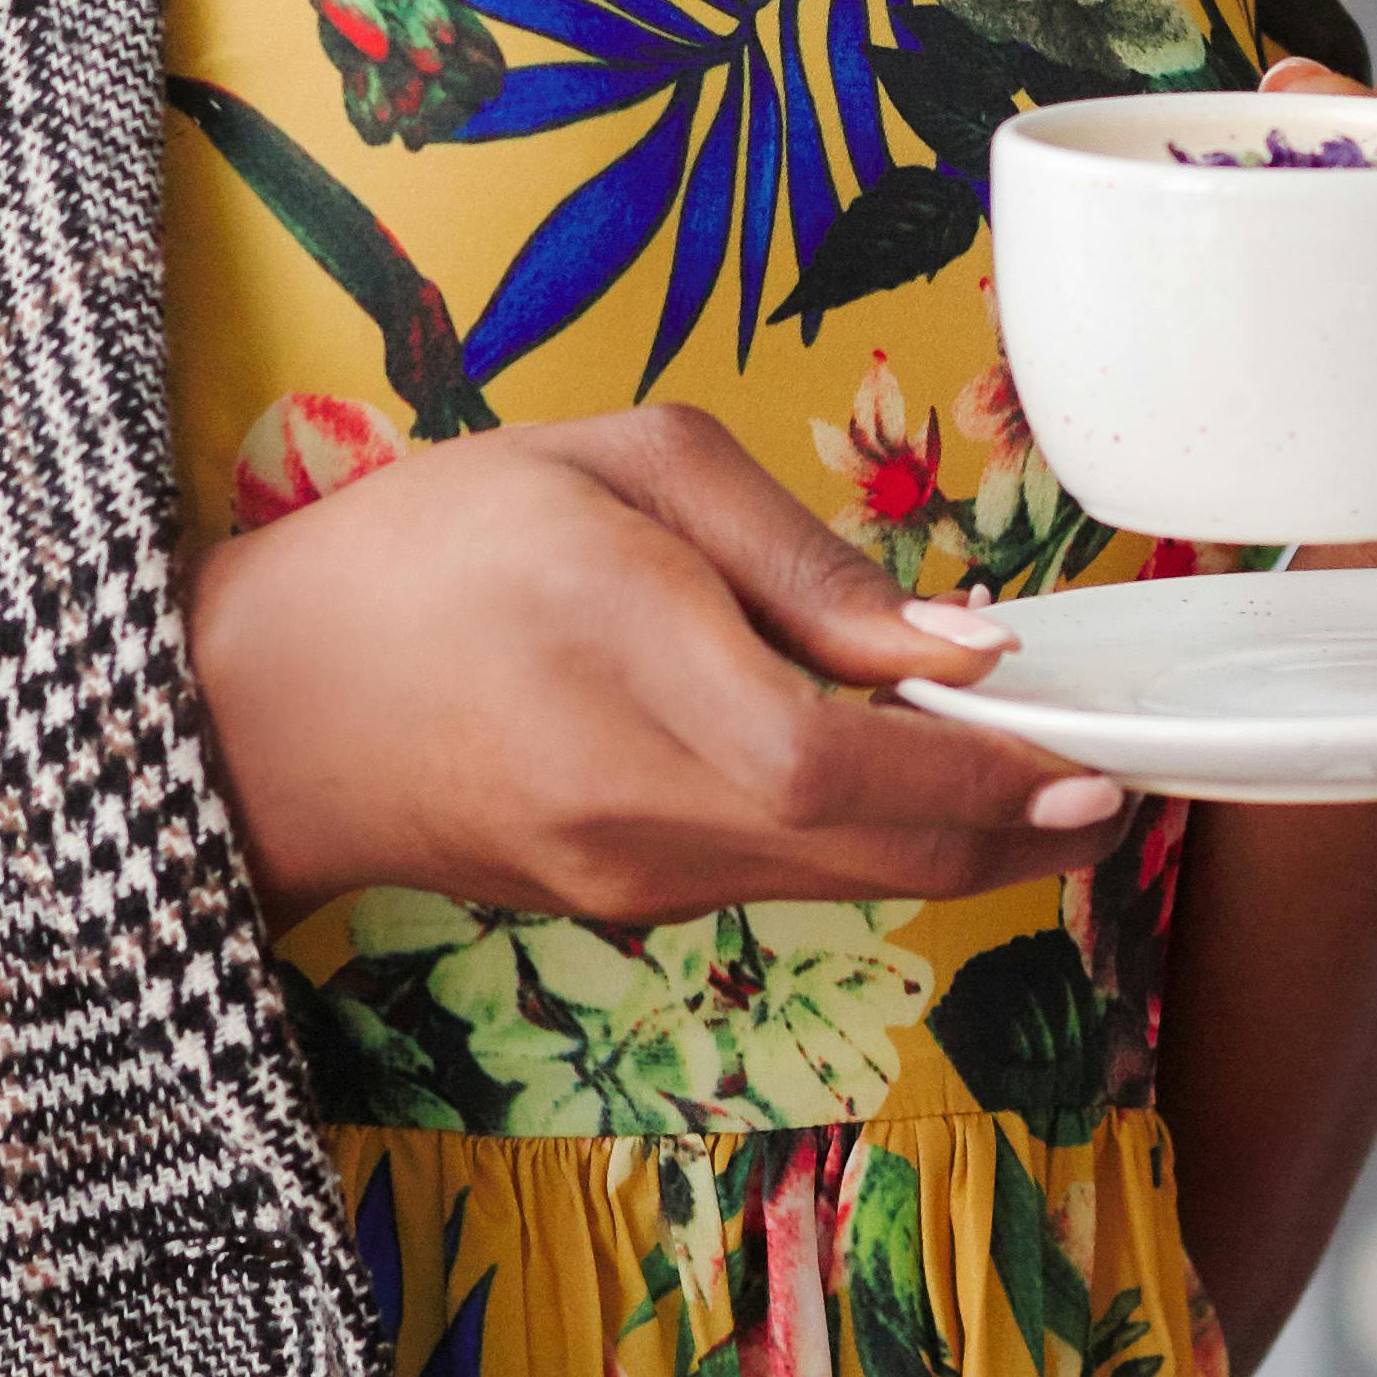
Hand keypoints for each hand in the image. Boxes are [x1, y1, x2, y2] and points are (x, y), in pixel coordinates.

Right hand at [185, 403, 1123, 926]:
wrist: (264, 707)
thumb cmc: (434, 548)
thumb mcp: (617, 469)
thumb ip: (793, 557)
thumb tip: (955, 645)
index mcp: (633, 666)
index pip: (846, 763)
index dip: (983, 779)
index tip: (1094, 762)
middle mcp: (640, 805)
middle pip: (871, 849)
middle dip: (1013, 829)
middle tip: (1113, 786)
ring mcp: (627, 880)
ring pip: (836, 876)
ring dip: (949, 838)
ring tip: (1035, 775)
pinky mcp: (616, 907)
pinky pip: (774, 877)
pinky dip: (858, 839)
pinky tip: (897, 784)